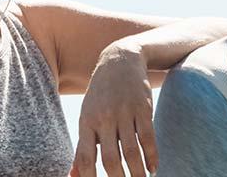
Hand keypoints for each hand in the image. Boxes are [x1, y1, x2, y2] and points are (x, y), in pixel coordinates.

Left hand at [72, 45, 156, 176]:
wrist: (120, 60)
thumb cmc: (100, 96)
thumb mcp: (87, 117)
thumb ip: (83, 148)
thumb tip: (73, 176)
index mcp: (86, 122)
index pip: (85, 156)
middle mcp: (104, 119)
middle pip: (110, 158)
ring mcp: (124, 113)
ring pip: (131, 150)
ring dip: (137, 172)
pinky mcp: (143, 109)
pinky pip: (148, 137)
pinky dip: (152, 156)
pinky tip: (153, 169)